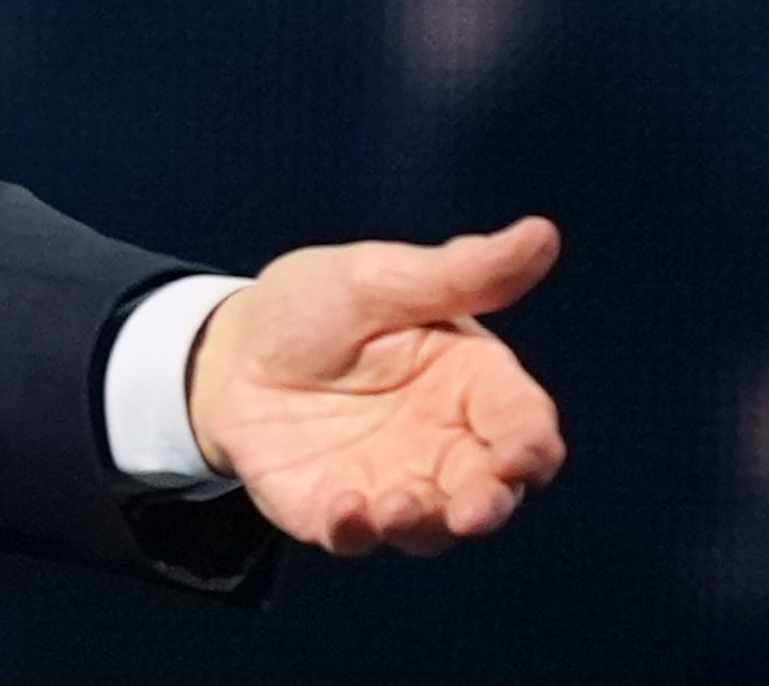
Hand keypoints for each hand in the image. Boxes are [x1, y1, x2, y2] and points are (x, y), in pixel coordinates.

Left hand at [188, 216, 567, 557]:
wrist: (226, 348)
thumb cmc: (314, 306)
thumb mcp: (378, 278)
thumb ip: (459, 274)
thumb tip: (542, 233)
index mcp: (470, 384)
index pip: (522, 423)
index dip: (531, 444)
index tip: (523, 455)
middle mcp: (444, 444)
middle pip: (491, 490)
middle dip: (489, 503)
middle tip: (474, 508)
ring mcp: (393, 483)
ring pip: (432, 527)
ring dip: (425, 525)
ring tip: (399, 506)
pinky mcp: (335, 509)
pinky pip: (354, 536)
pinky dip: (355, 531)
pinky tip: (346, 508)